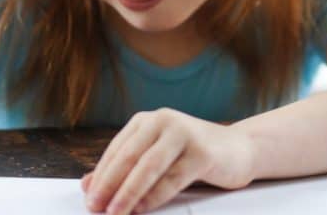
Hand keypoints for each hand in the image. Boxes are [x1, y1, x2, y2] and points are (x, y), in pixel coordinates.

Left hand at [81, 108, 254, 213]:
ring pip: (149, 167)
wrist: (239, 149)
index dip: (101, 175)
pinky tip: (142, 208)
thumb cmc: (192, 155)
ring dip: (129, 193)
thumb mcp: (156, 156)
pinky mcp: (202, 152)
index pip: (117, 150)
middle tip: (96, 207)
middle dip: (110, 184)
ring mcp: (184, 134)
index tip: (89, 198)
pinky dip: (154, 196)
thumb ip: (124, 168)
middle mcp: (164, 121)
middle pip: (129, 156)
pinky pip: (172, 178)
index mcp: (147, 121)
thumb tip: (88, 186)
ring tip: (116, 212)